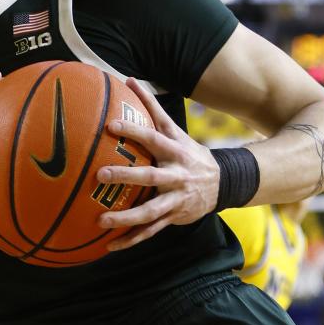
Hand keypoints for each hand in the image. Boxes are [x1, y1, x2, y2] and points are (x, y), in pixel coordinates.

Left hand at [96, 78, 219, 249]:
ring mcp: (176, 200)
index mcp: (175, 152)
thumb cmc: (188, 151)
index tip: (110, 125)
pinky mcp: (174, 218)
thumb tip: (129, 79)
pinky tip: (110, 246)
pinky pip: (151, 231)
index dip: (133, 131)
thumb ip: (151, 107)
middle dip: (126, 176)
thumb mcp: (175, 129)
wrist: (223, 182)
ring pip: (151, 212)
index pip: (153, 138)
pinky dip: (131, 239)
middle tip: (99, 174)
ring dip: (126, 218)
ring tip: (100, 220)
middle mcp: (176, 176)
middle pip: (150, 177)